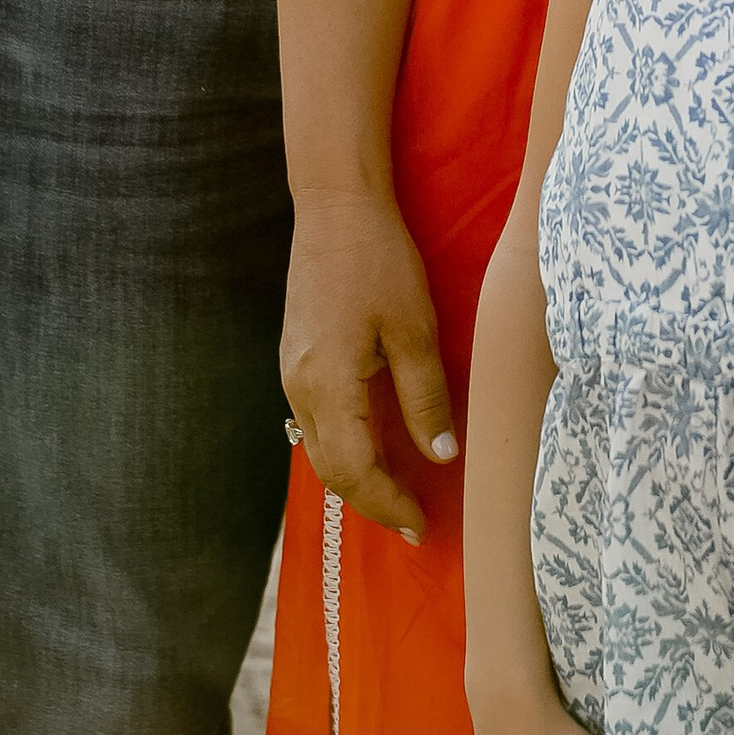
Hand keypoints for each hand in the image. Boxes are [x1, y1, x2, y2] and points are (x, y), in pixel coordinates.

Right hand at [280, 184, 456, 541]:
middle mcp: (300, 388)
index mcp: (328, 385)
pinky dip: (346, 448)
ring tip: (400, 494)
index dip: (389, 505)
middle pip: (331, 471)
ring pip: (320, 449)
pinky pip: (317, 423)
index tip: (422, 526)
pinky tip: (376, 448)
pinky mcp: (297, 360)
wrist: (335, 208)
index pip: (355, 471)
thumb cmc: (380, 261)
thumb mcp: (415, 330)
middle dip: (372, 502)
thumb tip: (441, 457)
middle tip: (414, 521)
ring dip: (357, 478)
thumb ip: (426, 398)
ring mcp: (292, 374)